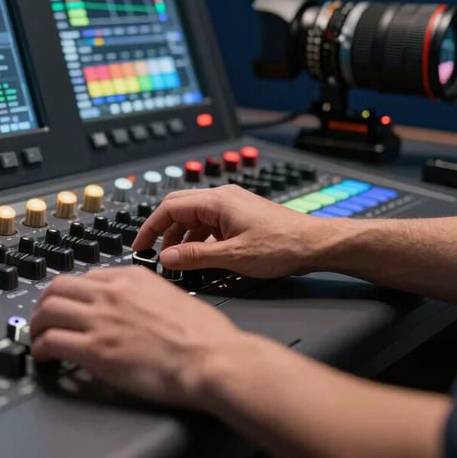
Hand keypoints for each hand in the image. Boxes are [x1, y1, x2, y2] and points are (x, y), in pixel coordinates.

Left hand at [30, 265, 248, 408]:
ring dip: (36, 325)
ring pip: (47, 310)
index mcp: (132, 277)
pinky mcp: (95, 350)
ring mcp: (101, 319)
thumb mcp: (172, 296)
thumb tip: (136, 306)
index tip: (69, 304)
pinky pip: (51, 341)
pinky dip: (40, 348)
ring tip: (38, 337)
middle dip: (44, 303)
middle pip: (57, 287)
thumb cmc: (204, 335)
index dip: (71, 292)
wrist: (212, 358)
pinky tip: (43, 356)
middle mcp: (111, 293)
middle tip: (43, 317)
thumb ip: (147, 295)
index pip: (85, 276)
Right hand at [132, 184, 329, 278]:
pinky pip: (209, 222)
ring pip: (194, 216)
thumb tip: (166, 257)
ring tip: (176, 260)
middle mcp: (223, 198)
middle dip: (163, 230)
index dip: (150, 226)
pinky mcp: (240, 215)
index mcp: (217, 201)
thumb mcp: (233, 256)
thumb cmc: (283, 246)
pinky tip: (199, 256)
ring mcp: (232, 205)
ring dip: (181, 236)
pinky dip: (197, 238)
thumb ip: (195, 257)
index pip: (170, 207)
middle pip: (179, 208)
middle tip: (152, 251)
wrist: (316, 244)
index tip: (140, 244)